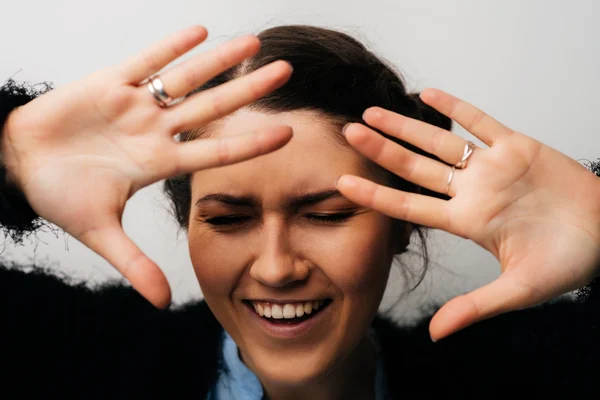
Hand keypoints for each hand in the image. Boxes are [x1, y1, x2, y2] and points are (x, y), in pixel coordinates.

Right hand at [1, 26, 292, 307]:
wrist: (18, 164)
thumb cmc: (58, 194)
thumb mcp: (99, 233)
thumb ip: (135, 263)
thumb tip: (164, 303)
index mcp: (158, 163)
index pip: (216, 151)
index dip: (252, 143)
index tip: (289, 132)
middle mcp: (155, 131)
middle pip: (212, 108)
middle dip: (248, 91)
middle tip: (286, 73)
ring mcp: (135, 105)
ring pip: (185, 79)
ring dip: (218, 62)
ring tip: (254, 43)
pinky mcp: (107, 82)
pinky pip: (144, 60)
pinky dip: (170, 46)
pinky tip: (200, 31)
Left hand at [336, 89, 599, 339]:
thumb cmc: (568, 262)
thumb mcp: (521, 289)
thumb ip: (477, 306)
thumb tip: (435, 334)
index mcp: (468, 221)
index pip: (410, 206)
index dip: (376, 194)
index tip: (342, 183)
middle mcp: (473, 191)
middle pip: (415, 167)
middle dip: (382, 150)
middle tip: (347, 133)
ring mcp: (492, 167)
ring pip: (441, 142)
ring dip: (406, 126)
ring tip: (372, 112)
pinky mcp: (518, 147)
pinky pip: (482, 121)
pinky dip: (456, 108)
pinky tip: (427, 94)